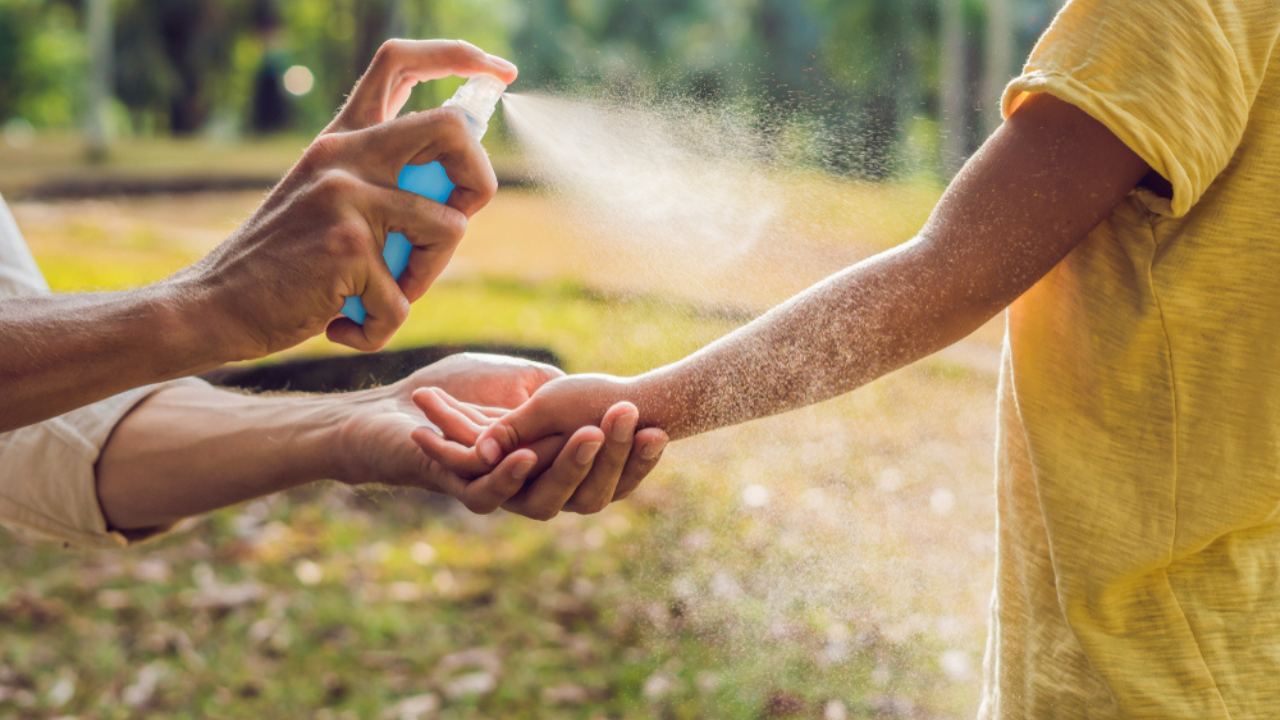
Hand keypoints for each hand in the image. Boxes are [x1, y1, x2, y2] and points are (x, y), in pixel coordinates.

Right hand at [178, 40, 518, 360]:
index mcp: (341, 139)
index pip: (399, 63)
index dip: (458, 56)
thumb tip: (461, 188)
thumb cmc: (284, 265)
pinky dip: (382, 327)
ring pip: (449, 228)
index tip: (499, 72)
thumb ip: (382, 183)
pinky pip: (405, 299)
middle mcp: (344, 155)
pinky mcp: (348, 247)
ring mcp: (346, 197)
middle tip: (458, 219)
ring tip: (381, 295)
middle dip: (480, 179)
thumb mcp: (327, 201)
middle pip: (451, 129)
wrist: (215, 305)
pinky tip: (344, 325)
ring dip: (427, 277)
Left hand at [336, 356, 666, 518]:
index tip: (660, 430)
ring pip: (544, 498)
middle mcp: (533, 489)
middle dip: (611, 455)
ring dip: (568, 464)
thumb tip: (614, 399)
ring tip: (589, 434)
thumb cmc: (459, 390)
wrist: (395, 406)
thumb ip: (563, 395)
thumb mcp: (527, 382)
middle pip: (586, 491)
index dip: (635, 458)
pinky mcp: (460, 491)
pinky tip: (524, 456)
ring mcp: (499, 494)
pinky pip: (491, 495)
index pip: (609, 474)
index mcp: (555, 468)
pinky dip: (508, 475)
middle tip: (629, 418)